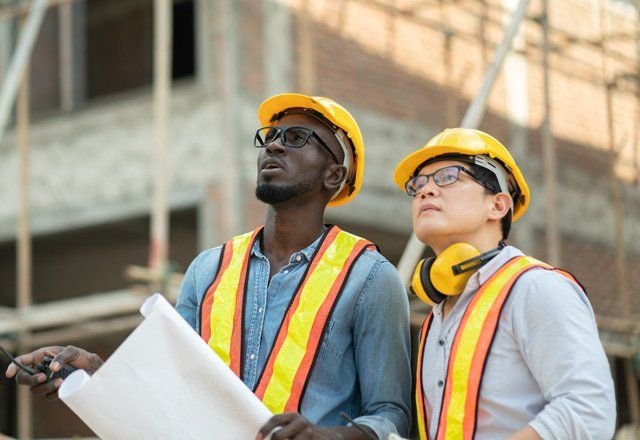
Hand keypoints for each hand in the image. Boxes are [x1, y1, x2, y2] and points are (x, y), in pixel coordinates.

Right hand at [4, 345, 103, 400]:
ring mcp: (46, 381)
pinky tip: (62, 388)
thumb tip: (52, 369)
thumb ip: (62, 357)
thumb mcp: (72, 352)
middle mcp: (40, 369)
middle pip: (24, 379)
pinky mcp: (54, 390)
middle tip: (43, 377)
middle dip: (30, 380)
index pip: (22, 361)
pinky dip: (53, 393)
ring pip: (35, 389)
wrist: (93, 368)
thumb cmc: (81, 356)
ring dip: (45, 387)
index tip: (10, 373)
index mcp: (41, 357)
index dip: (13, 367)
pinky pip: (47, 396)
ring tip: (60, 381)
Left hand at [256, 412, 376, 439]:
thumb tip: (262, 436)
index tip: (257, 438)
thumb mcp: (295, 426)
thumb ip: (283, 428)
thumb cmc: (305, 433)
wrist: (330, 437)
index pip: (275, 419)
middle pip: (278, 436)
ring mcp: (308, 433)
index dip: (265, 429)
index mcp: (293, 416)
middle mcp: (301, 422)